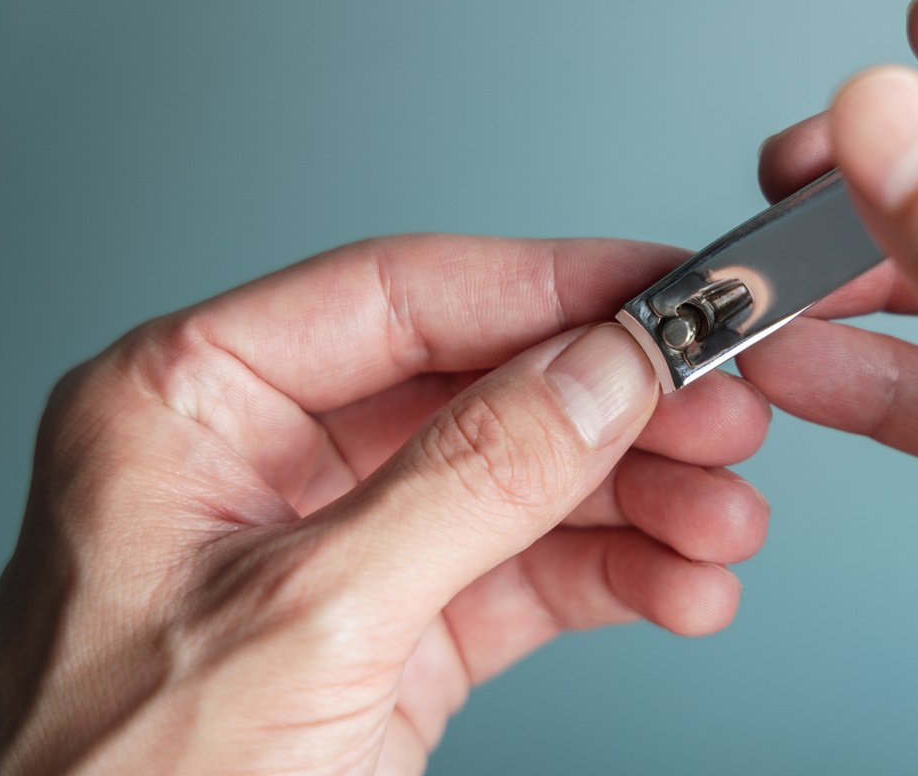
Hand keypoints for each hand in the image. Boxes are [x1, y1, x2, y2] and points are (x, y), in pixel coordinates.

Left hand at [0, 235, 770, 773]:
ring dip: (639, 501)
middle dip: (615, 408)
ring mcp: (344, 546)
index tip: (662, 290)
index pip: (399, 297)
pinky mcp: (398, 631)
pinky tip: (682, 587)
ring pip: (523, 484)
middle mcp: (270, 460)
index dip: (548, 286)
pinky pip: (528, 577)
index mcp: (193, 404)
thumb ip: (467, 480)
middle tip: (720, 411)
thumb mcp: (307, 620)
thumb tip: (597, 374)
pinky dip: (616, 579)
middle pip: (482, 388)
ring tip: (725, 521)